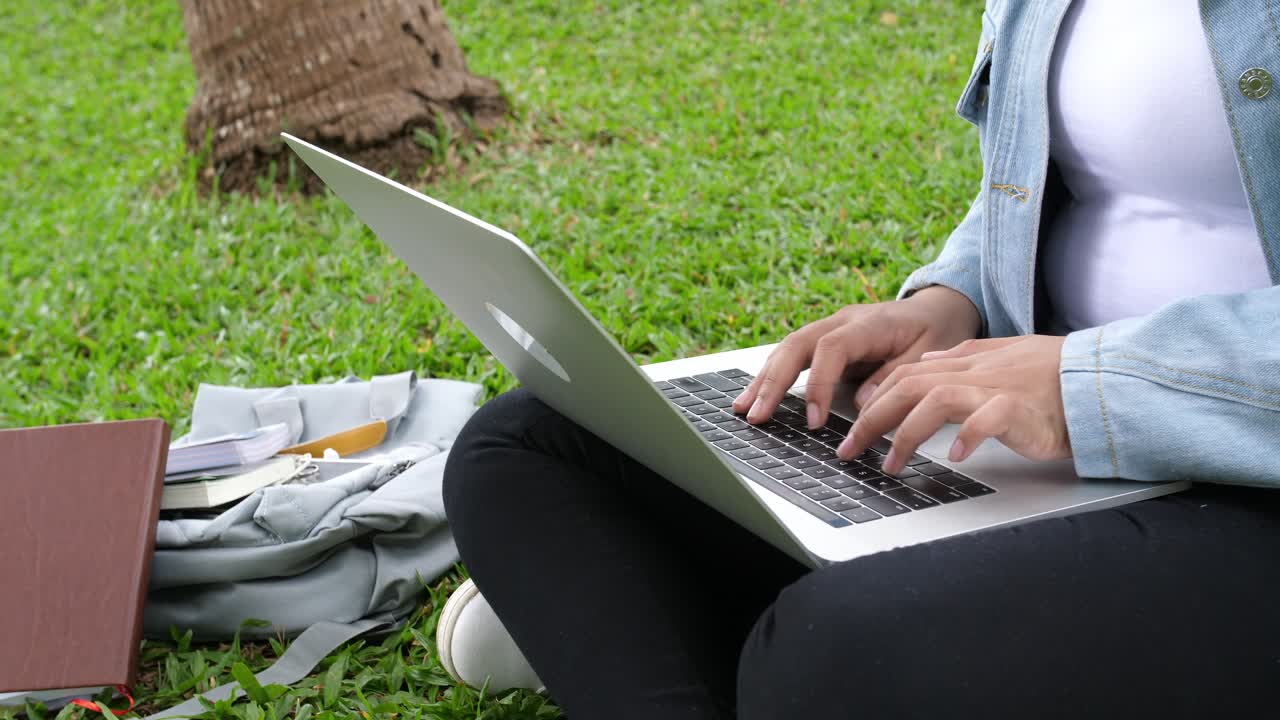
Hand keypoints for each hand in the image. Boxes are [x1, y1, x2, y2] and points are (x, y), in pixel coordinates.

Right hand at [732, 285, 980, 425]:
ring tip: (743, 408)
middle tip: (758, 414)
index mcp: (868, 323)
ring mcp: (829, 327)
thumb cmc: (936, 331)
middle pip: (796, 345)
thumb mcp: (929, 354)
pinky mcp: (824, 340)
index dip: (818, 384)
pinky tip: (755, 396)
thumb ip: (895, 377)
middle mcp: (841, 320)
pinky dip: (772, 376)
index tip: (814, 420)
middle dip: (773, 381)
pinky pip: (792, 355)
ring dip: (764, 379)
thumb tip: (861, 403)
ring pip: (787, 348)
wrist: (938, 308)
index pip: (830, 349)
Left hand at [838, 335, 1071, 472]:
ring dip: (907, 434)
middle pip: (908, 387)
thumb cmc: (1053, 374)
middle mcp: (975, 373)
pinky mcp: (1021, 408)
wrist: (1101, 379)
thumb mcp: (1003, 356)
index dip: (873, 401)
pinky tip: (955, 456)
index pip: (905, 375)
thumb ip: (964, 357)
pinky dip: (968, 435)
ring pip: (936, 400)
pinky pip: (988, 418)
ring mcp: (997, 388)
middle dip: (872, 420)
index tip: (853, 430)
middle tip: (850, 451)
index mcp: (967, 363)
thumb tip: (929, 360)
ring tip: (891, 465)